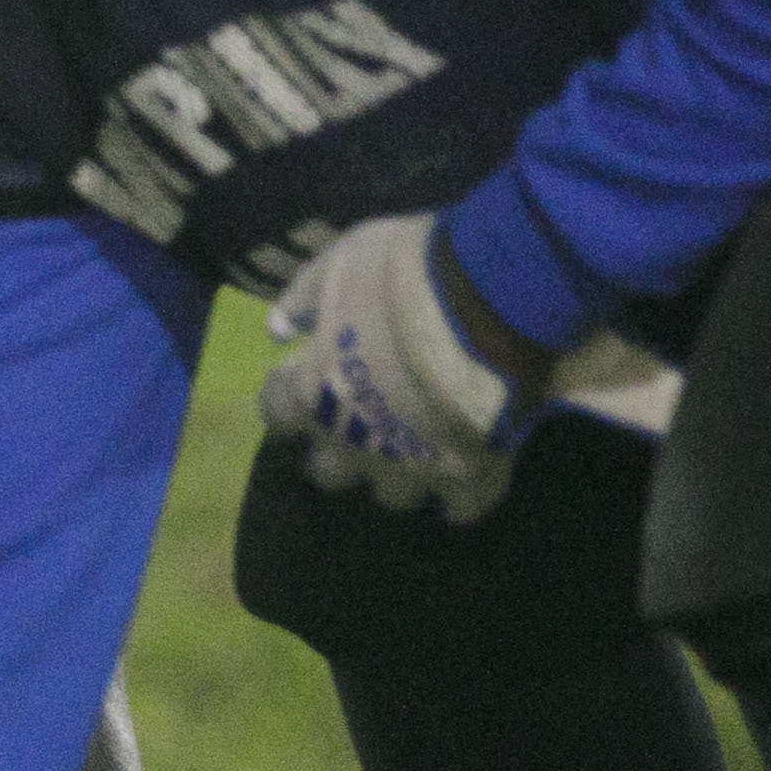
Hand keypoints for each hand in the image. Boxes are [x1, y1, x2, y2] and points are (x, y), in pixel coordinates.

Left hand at [256, 213, 532, 521]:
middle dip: (338, 453)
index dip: (287, 401)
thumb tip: (276, 331)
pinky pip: (462, 507)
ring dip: (400, 474)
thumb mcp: (340, 263)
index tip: (299, 389)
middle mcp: (353, 441)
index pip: (277, 413)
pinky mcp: (471, 477)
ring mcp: (413, 466)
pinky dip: (463, 496)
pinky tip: (469, 474)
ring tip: (417, 452)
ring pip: (393, 495)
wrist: (494, 299)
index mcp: (314, 391)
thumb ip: (303, 298)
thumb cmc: (406, 274)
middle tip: (357, 430)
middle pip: (330, 471)